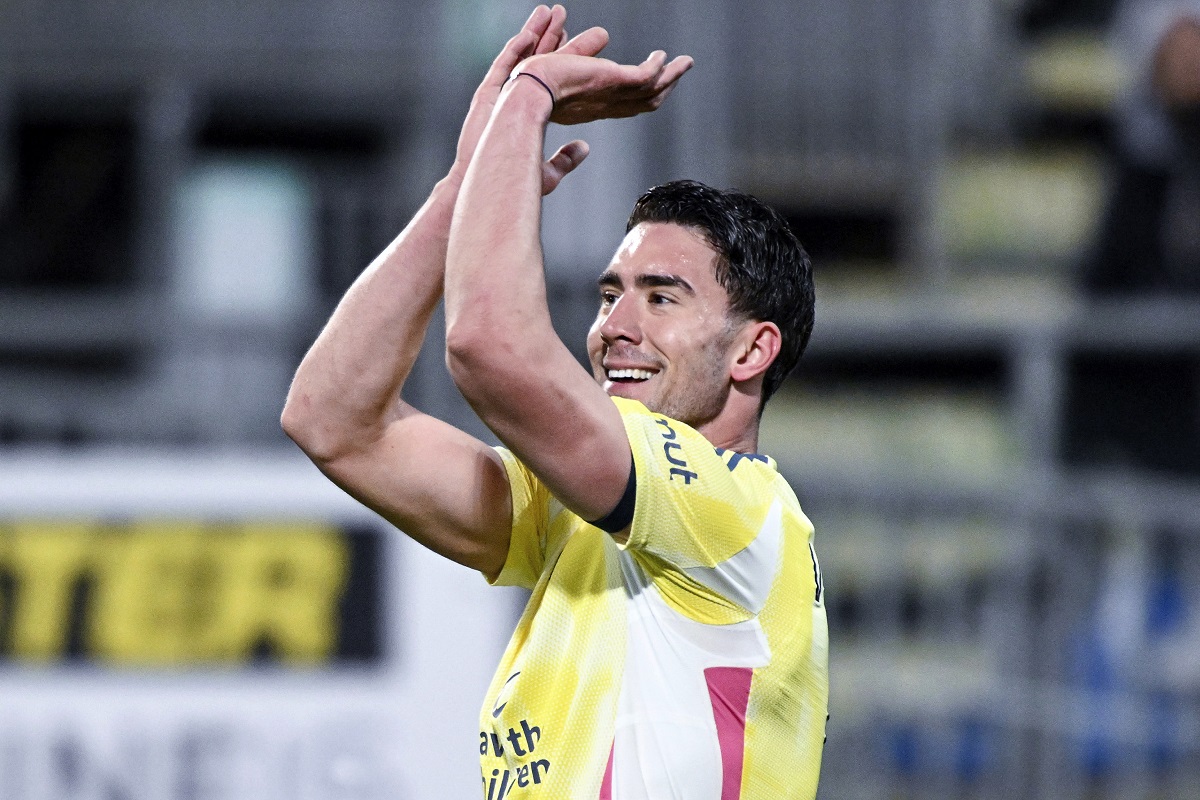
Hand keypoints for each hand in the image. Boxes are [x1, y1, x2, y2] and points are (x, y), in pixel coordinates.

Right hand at [451, 5, 604, 193]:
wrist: (483, 185)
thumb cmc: (511, 184)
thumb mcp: (546, 170)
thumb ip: (565, 157)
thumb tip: (584, 148)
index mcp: (527, 118)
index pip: (550, 82)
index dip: (562, 62)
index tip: (574, 44)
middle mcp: (513, 103)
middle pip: (536, 63)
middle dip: (551, 39)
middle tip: (564, 17)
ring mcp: (499, 98)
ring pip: (521, 58)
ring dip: (535, 34)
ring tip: (549, 12)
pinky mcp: (487, 96)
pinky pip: (504, 66)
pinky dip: (516, 49)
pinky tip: (529, 33)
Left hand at [510, 48, 693, 126]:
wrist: (525, 93)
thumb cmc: (525, 90)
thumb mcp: (546, 71)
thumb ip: (560, 51)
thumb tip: (559, 19)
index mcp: (590, 107)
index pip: (624, 105)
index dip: (641, 95)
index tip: (652, 81)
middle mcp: (604, 106)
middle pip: (644, 101)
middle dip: (665, 86)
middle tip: (680, 70)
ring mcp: (610, 95)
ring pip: (651, 90)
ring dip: (670, 75)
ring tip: (685, 62)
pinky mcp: (613, 80)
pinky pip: (645, 76)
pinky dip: (658, 67)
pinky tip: (663, 55)